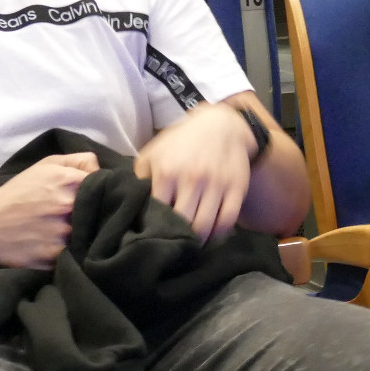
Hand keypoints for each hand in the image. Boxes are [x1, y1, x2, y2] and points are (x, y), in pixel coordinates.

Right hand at [0, 152, 98, 268]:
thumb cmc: (18, 192)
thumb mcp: (47, 165)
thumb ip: (80, 161)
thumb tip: (105, 172)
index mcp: (69, 181)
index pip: (108, 186)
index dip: (105, 191)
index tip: (98, 196)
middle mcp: (68, 207)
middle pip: (103, 212)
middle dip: (99, 213)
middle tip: (89, 215)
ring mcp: (62, 233)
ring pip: (91, 234)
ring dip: (88, 233)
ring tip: (75, 232)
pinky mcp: (54, 256)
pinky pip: (76, 254)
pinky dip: (74, 250)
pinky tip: (64, 245)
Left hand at [132, 103, 255, 242]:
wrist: (221, 125)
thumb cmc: (181, 142)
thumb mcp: (153, 153)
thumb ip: (140, 178)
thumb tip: (132, 205)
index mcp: (167, 172)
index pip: (157, 212)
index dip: (154, 228)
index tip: (152, 237)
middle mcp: (192, 179)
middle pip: (181, 224)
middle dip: (175, 239)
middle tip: (172, 246)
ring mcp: (216, 184)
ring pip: (205, 226)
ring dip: (196, 241)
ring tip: (189, 246)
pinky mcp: (237, 187)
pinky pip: (227, 220)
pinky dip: (218, 234)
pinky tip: (210, 236)